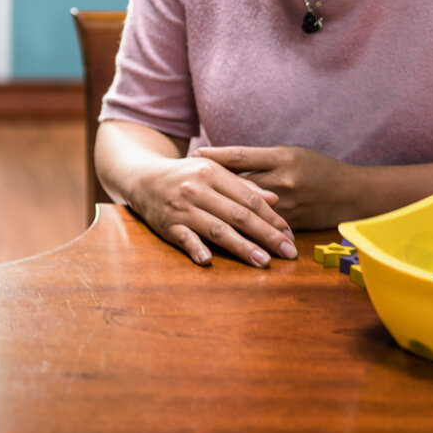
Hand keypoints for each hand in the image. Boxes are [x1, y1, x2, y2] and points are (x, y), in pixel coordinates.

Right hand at [128, 153, 298, 267]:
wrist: (141, 177)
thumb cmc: (184, 176)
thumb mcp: (212, 172)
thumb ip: (242, 185)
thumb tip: (274, 200)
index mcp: (212, 173)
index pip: (249, 199)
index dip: (272, 218)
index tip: (290, 235)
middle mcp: (197, 189)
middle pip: (238, 215)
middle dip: (266, 235)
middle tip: (288, 252)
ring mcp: (181, 208)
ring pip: (216, 229)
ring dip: (241, 247)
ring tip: (263, 261)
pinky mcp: (166, 224)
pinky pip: (184, 238)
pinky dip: (195, 248)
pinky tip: (208, 260)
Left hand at [192, 144, 355, 229]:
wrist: (354, 194)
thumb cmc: (321, 169)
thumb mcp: (293, 155)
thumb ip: (263, 159)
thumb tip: (227, 159)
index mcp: (282, 158)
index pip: (240, 155)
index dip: (215, 154)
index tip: (193, 154)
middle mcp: (282, 180)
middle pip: (238, 184)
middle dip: (212, 184)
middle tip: (187, 183)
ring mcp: (287, 204)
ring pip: (248, 208)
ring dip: (223, 208)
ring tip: (199, 206)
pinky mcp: (292, 222)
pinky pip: (262, 224)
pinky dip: (243, 224)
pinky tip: (225, 226)